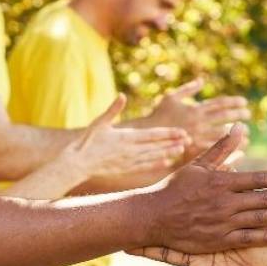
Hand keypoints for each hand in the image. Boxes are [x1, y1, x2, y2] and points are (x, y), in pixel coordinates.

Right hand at [66, 94, 186, 178]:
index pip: (152, 135)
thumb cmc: (86, 142)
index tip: (182, 131)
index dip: (168, 133)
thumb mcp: (99, 123)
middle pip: (157, 146)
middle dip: (173, 142)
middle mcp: (130, 150)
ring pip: (153, 156)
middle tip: (189, 139)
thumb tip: (122, 96)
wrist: (77, 164)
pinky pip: (145, 167)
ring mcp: (129, 161)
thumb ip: (112, 110)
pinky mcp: (125, 169)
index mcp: (126, 137)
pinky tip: (166, 163)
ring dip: (168, 153)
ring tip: (181, 149)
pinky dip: (156, 164)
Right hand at [144, 127, 266, 253]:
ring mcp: (224, 222)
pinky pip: (249, 238)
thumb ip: (222, 148)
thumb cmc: (174, 188)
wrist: (151, 217)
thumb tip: (240, 127)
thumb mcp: (198, 165)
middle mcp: (227, 201)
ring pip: (264, 218)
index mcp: (223, 181)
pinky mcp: (219, 240)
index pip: (262, 178)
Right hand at [145, 79, 252, 151]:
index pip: (219, 103)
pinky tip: (237, 149)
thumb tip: (202, 80)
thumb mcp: (171, 97)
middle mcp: (198, 121)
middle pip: (224, 116)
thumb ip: (188, 89)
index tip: (244, 102)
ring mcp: (196, 135)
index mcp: (194, 108)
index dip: (234, 102)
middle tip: (249, 115)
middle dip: (239, 115)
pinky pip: (215, 148)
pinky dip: (227, 148)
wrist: (147, 135)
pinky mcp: (194, 148)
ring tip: (248, 134)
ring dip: (237, 134)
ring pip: (222, 133)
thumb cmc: (159, 115)